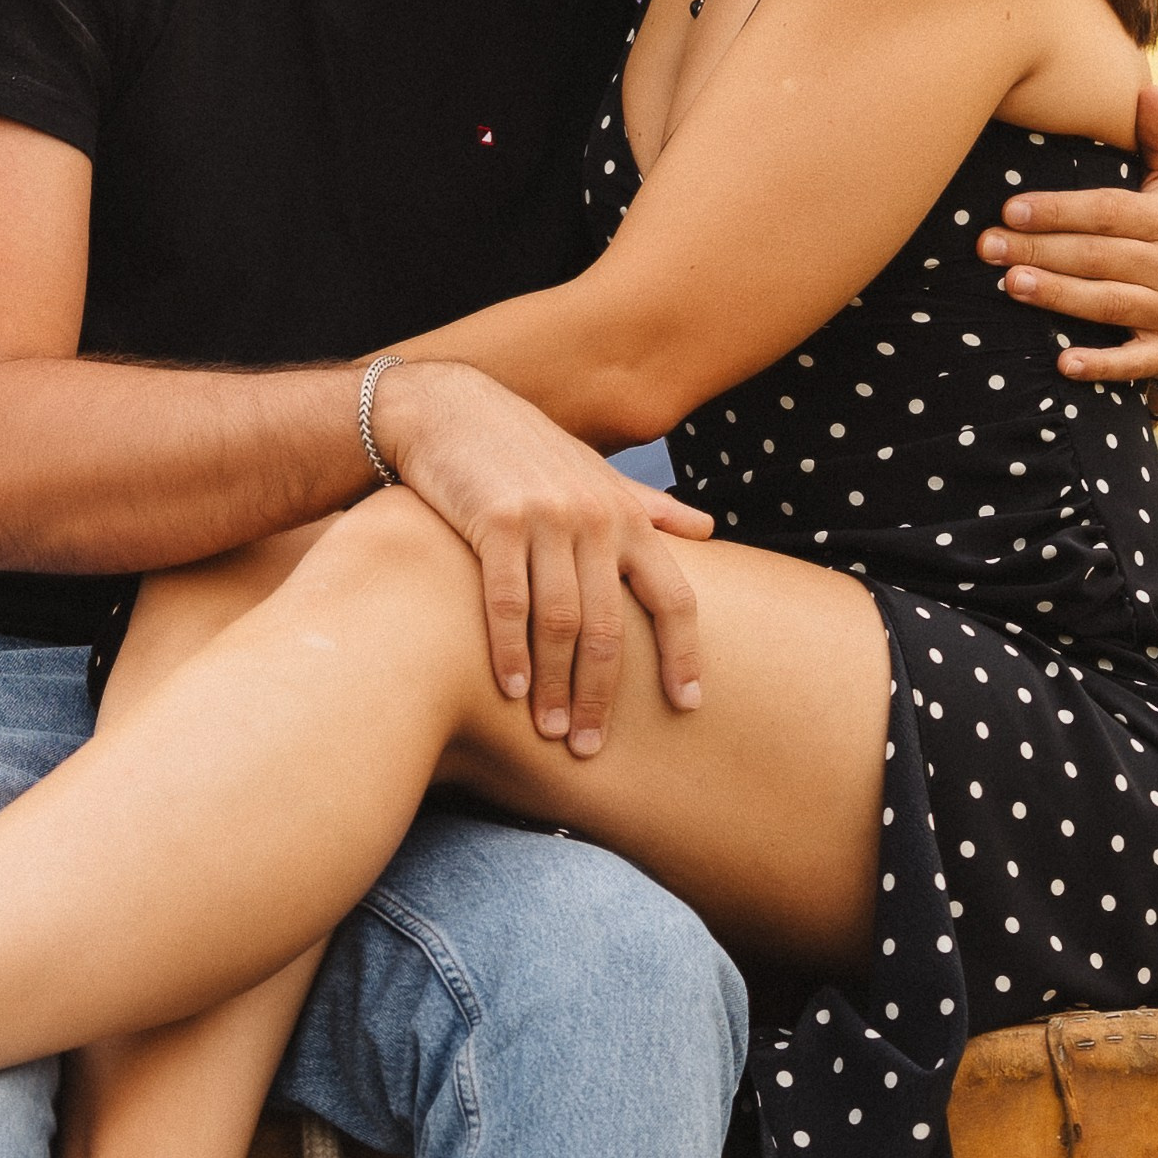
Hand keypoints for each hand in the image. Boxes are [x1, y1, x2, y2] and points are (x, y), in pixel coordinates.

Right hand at [370, 361, 715, 758]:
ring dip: (556, 686)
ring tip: (552, 731)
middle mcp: (594, 517)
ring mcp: (546, 518)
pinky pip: (508, 602)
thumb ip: (646, 507)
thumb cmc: (526, 450)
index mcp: (625, 515)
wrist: (450, 410)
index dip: (684, 654)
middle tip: (591, 747)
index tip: (687, 705)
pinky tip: (511, 690)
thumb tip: (706, 530)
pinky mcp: (496, 520)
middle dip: (602, 695)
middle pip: (610, 627)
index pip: (673, 595)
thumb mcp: (594, 473)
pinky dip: (510, 652)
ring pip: (560, 623)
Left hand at [976, 83, 1157, 404]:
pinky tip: (1063, 364)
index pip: (1108, 212)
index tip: (1011, 207)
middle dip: (1040, 249)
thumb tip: (1150, 86)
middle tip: (987, 246)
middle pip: (1098, 256)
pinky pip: (1135, 361)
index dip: (1060, 209)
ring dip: (1059, 296)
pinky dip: (1101, 364)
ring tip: (1011, 285)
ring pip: (1110, 302)